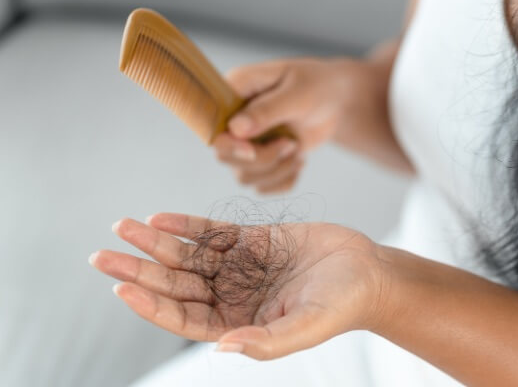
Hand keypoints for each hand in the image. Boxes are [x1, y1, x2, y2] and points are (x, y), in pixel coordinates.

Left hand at [90, 213, 389, 359]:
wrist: (367, 271)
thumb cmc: (341, 305)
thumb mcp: (306, 327)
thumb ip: (266, 340)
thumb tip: (223, 347)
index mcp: (238, 323)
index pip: (183, 317)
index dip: (152, 304)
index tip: (123, 288)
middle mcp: (232, 295)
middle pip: (175, 283)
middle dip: (139, 270)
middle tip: (101, 257)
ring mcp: (239, 266)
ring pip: (187, 255)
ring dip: (154, 242)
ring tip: (122, 227)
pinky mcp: (252, 239)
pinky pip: (211, 232)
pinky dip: (186, 225)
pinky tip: (159, 218)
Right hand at [214, 57, 389, 193]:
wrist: (336, 101)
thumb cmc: (317, 86)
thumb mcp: (297, 94)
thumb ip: (267, 110)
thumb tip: (235, 129)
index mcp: (235, 91)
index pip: (213, 126)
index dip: (229, 144)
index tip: (253, 149)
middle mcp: (233, 118)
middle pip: (225, 156)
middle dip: (262, 160)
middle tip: (291, 144)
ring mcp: (246, 141)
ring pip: (244, 176)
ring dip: (276, 171)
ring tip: (297, 149)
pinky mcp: (261, 159)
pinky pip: (262, 186)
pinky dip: (284, 181)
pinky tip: (299, 160)